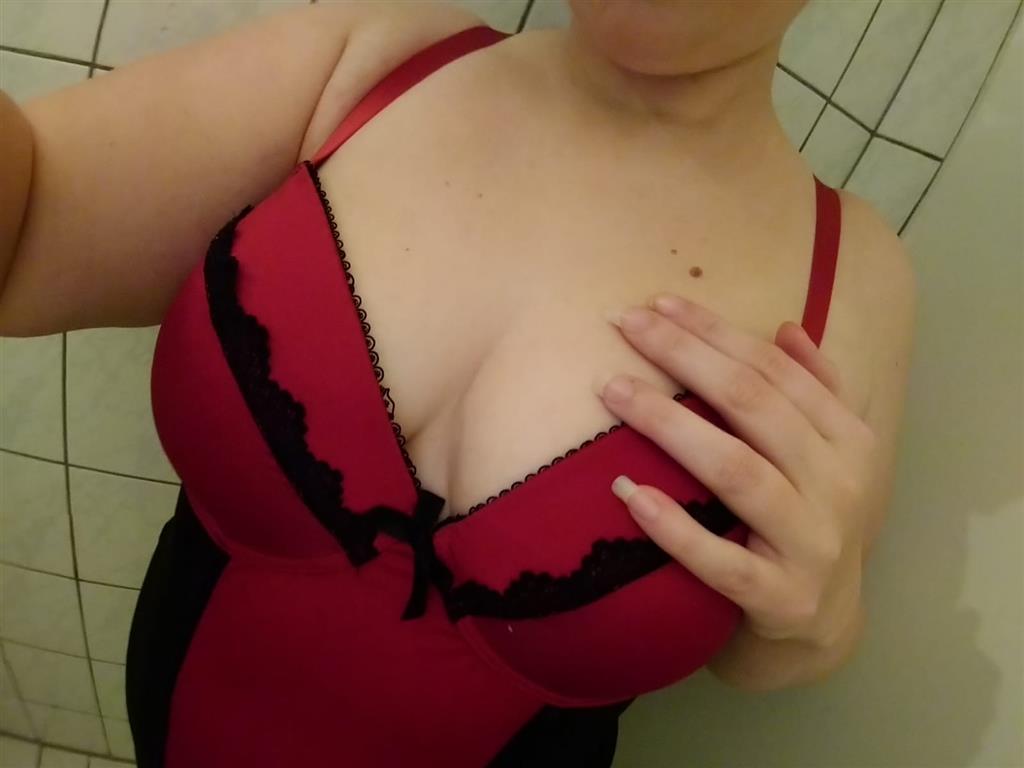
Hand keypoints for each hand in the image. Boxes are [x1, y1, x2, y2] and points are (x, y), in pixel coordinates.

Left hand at [596, 293, 875, 657]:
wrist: (822, 623)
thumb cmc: (809, 521)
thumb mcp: (828, 455)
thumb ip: (814, 391)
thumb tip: (786, 328)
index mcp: (849, 442)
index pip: (774, 371)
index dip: (715, 332)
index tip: (657, 305)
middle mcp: (839, 487)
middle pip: (752, 406)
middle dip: (683, 357)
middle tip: (624, 325)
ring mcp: (812, 545)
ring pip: (735, 472)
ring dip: (669, 425)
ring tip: (613, 391)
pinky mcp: (780, 598)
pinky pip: (720, 561)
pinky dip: (674, 527)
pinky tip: (627, 493)